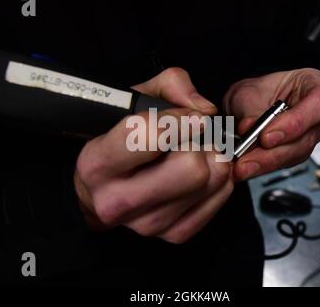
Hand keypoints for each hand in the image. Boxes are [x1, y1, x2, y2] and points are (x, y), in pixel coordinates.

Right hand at [74, 68, 233, 243]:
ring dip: (212, 160)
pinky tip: (202, 174)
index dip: (180, 121)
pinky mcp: (173, 234)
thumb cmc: (120, 141)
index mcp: (99, 163)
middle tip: (194, 138)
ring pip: (211, 183)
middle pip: (191, 168)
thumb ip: (170, 85)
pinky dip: (219, 181)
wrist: (101, 192)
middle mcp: (119, 201)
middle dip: (199, 145)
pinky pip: (219, 199)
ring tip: (196, 153)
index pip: (149, 138)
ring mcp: (148, 223)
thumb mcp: (134, 101)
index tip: (191, 117)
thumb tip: (205, 110)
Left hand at [223, 68, 319, 180]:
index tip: (266, 137)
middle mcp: (317, 113)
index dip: (294, 124)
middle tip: (247, 160)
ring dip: (265, 164)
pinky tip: (247, 168)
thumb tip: (249, 128)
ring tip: (242, 167)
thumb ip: (250, 109)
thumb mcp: (248, 92)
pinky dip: (262, 166)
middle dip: (273, 152)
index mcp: (314, 85)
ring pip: (294, 154)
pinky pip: (283, 163)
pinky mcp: (296, 152)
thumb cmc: (256, 91)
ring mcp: (309, 135)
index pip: (318, 104)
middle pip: (305, 138)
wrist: (248, 104)